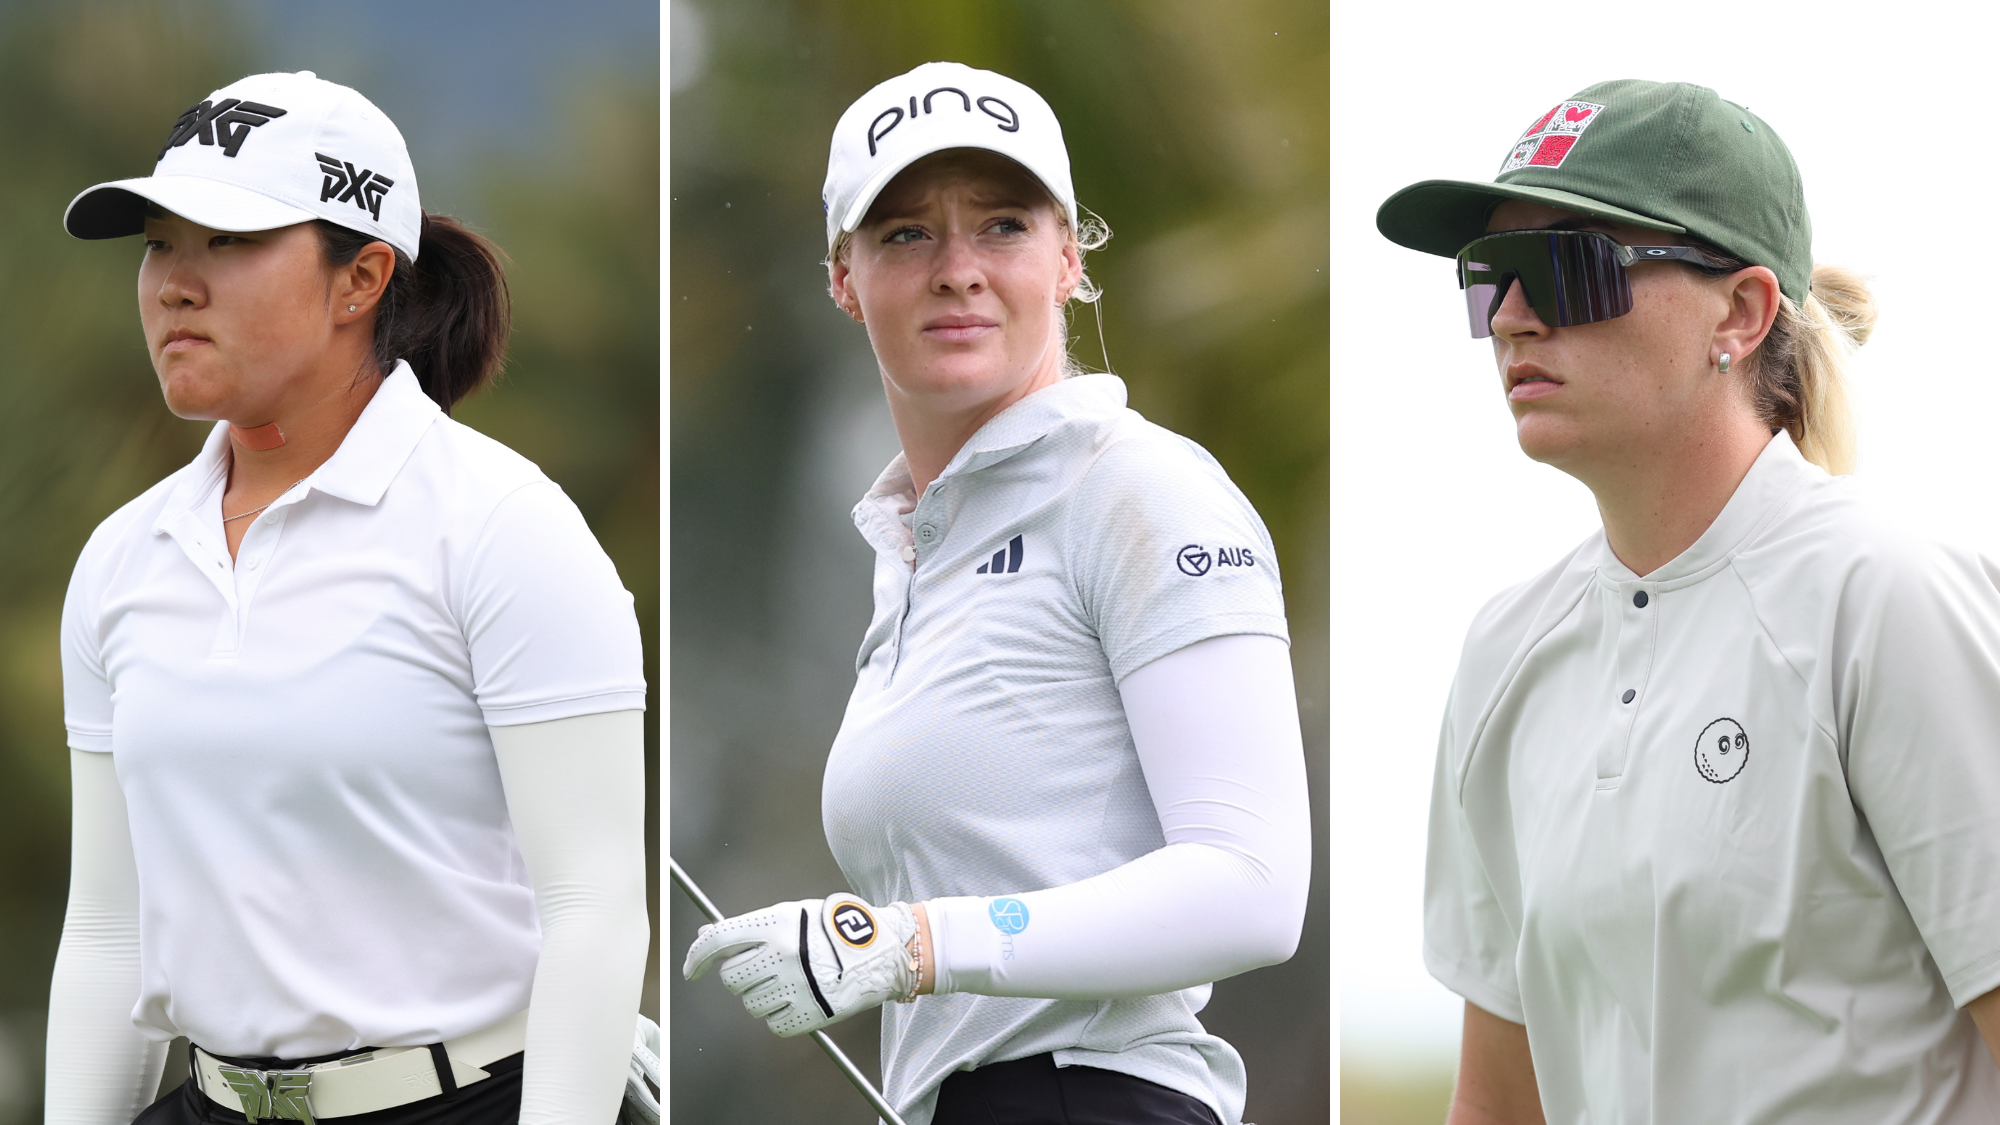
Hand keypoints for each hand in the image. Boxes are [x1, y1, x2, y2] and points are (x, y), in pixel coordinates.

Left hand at [682, 894, 918, 1036]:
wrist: (883, 951)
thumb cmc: (837, 929)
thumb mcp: (793, 915)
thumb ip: (751, 928)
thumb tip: (707, 938)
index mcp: (776, 924)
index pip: (718, 941)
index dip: (697, 956)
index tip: (692, 969)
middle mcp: (782, 955)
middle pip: (732, 978)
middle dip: (742, 977)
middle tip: (766, 970)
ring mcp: (795, 986)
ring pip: (750, 1004)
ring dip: (763, 998)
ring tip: (791, 983)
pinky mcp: (809, 1014)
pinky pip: (774, 1026)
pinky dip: (782, 1018)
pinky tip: (800, 1000)